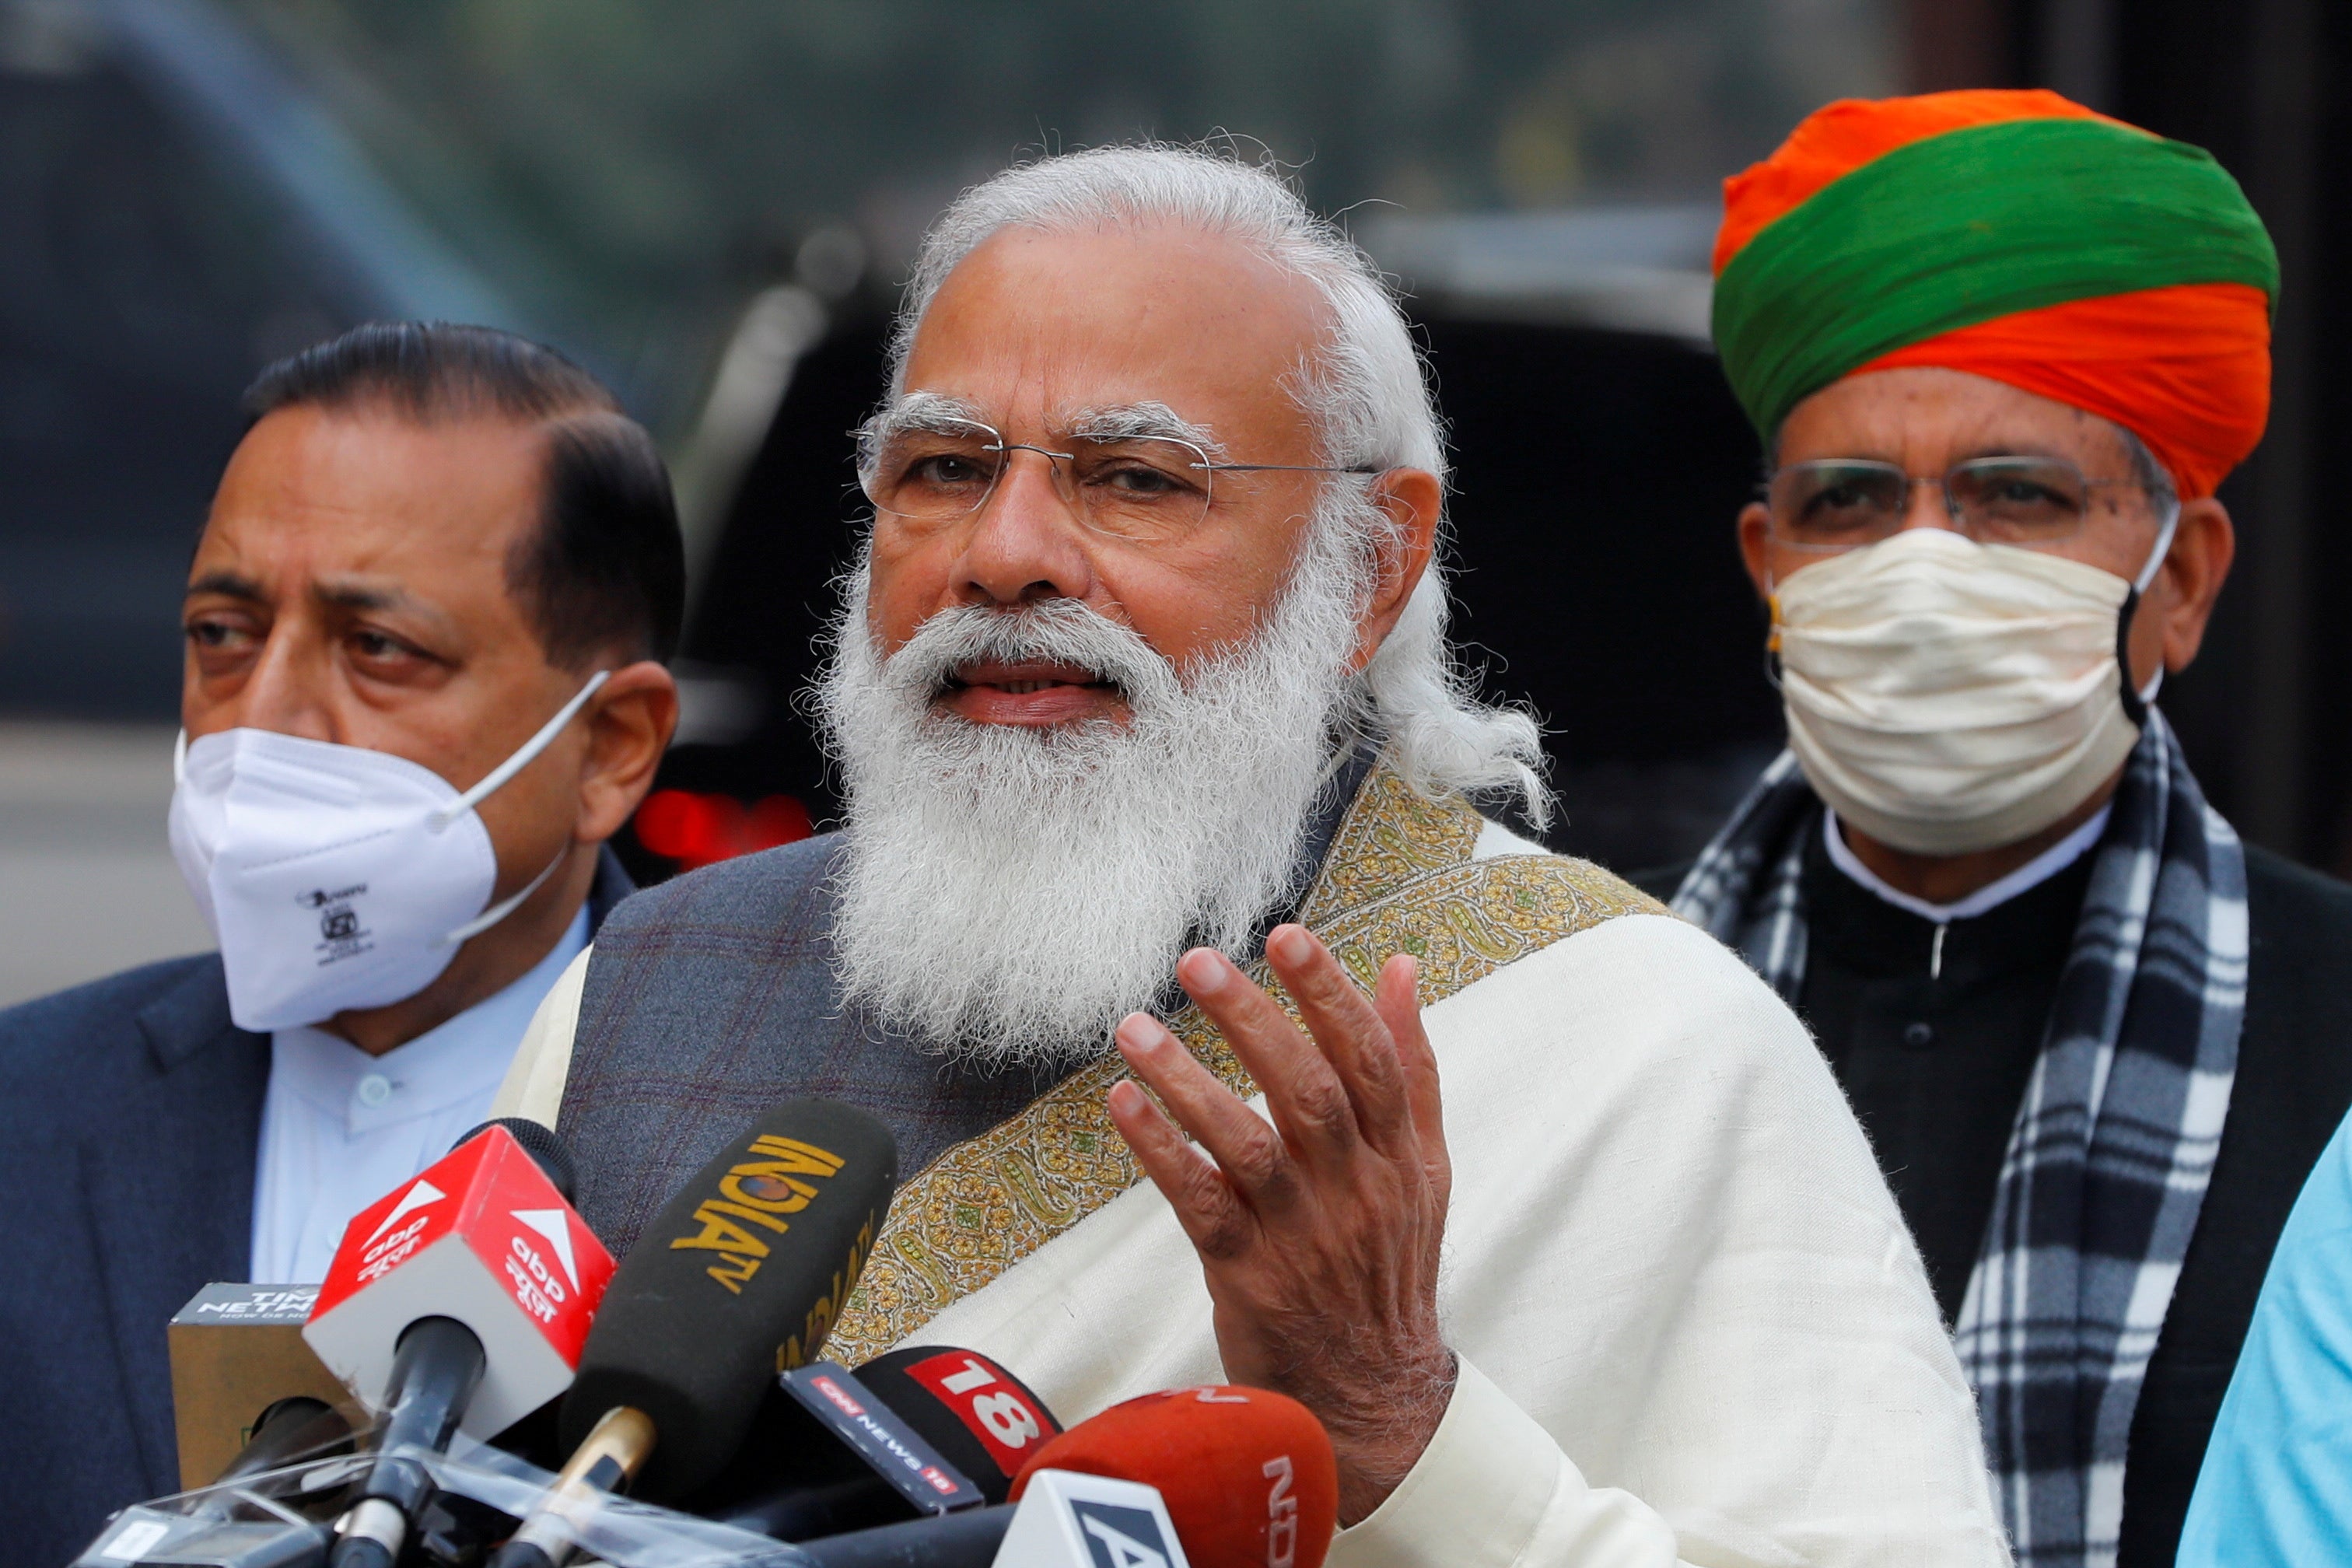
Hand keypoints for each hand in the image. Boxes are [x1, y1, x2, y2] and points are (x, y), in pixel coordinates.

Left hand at [1106, 923, 1455, 1525]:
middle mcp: (1356, 1190)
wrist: (1373, 1396)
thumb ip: (1411, 1066)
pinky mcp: (1250, 1275)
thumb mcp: (1422, 1168)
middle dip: (1253, 1021)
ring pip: (1249, 1145)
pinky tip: (1124, 1104)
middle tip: (1198, 962)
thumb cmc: (1388, 1265)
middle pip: (1309, 1091)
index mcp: (1401, 1156)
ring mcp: (1302, 1235)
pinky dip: (1161, 1151)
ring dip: (1188, 1082)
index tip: (1287, 937)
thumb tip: (1402, 967)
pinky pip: (1200, 1204)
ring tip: (1135, 1028)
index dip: (1331, 994)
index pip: (1372, 1060)